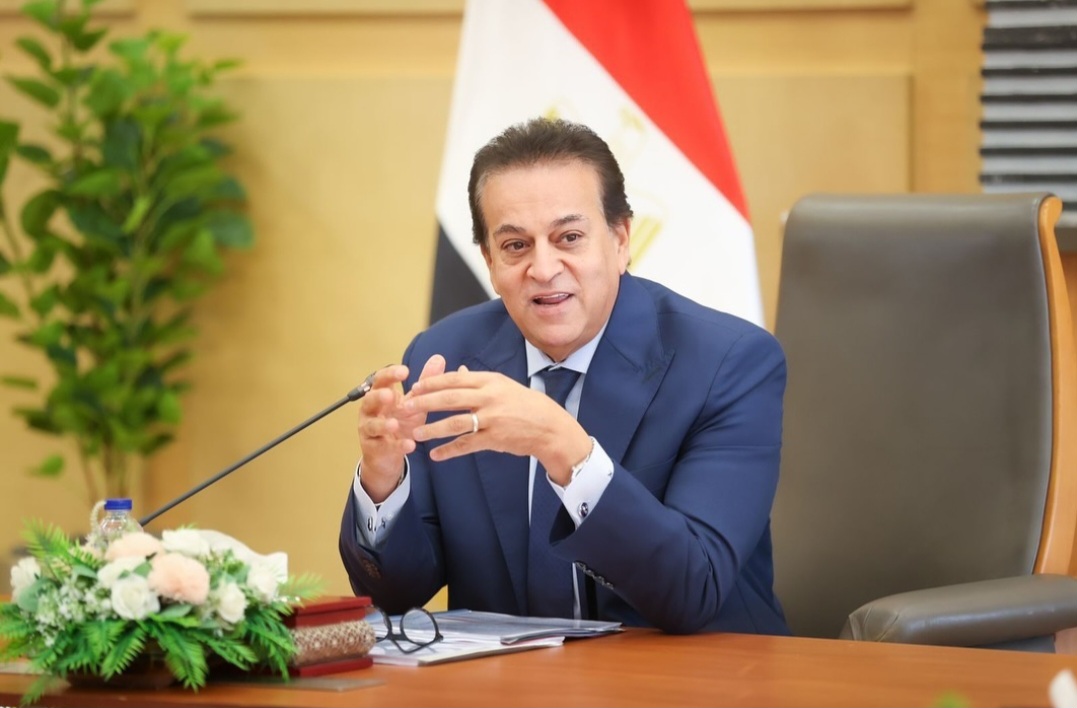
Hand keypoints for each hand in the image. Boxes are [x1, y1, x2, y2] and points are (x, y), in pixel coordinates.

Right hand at [357, 355, 445, 501]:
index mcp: (381, 395)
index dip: (390, 375)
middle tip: (391, 395)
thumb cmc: (401, 422)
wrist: (388, 454)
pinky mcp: (373, 448)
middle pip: (369, 399)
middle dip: (378, 397)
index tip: (405, 371)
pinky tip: (410, 445)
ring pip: (371, 425)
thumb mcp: (414, 402)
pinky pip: (384, 446)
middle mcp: (371, 410)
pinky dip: (397, 446)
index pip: (381, 380)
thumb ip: (424, 382)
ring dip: (383, 424)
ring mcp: (369, 430)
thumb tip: (439, 358)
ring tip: (394, 424)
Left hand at [405, 369, 591, 485]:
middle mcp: (490, 397)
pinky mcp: (495, 439)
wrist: (550, 428)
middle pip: (450, 398)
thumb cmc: (527, 405)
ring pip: (455, 422)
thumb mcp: (505, 386)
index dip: (433, 383)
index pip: (455, 379)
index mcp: (491, 381)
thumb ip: (479, 380)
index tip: (415, 386)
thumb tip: (457, 370)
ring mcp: (492, 419)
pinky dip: (449, 450)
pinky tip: (435, 455)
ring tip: (414, 433)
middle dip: (425, 402)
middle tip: (405, 407)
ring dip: (432, 428)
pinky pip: (466, 445)